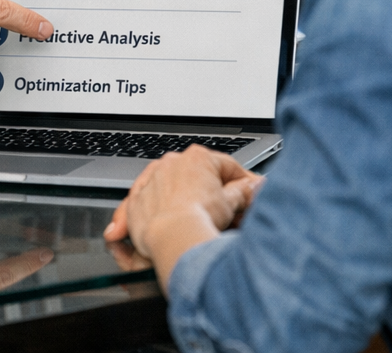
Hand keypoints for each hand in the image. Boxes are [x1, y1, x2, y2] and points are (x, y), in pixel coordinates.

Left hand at [103, 146, 264, 289]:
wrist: (171, 235)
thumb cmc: (199, 217)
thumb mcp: (230, 204)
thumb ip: (243, 191)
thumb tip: (254, 185)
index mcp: (197, 157)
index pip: (226, 166)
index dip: (242, 182)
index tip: (249, 193)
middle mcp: (172, 162)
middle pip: (199, 177)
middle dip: (213, 193)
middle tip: (228, 213)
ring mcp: (153, 178)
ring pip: (172, 187)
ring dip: (184, 199)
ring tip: (198, 219)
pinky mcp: (136, 199)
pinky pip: (144, 201)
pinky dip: (152, 209)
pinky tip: (159, 222)